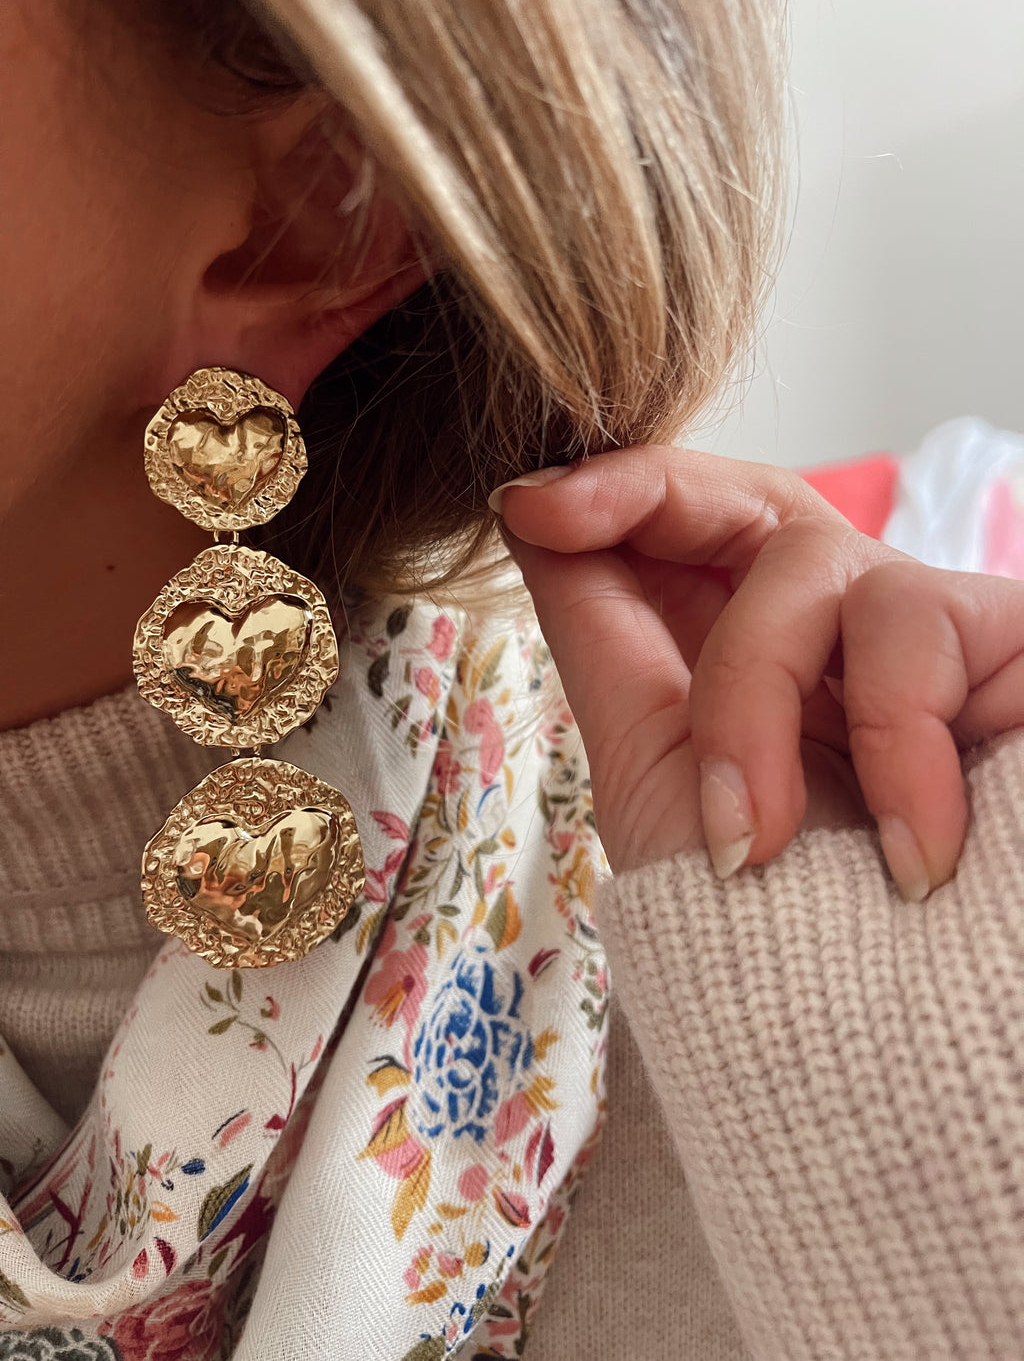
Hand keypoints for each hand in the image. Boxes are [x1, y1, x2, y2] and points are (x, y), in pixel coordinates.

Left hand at [492, 445, 1023, 896]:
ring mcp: (926, 632)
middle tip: (568, 541)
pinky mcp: (1010, 644)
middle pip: (754, 503)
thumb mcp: (658, 766)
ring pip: (812, 564)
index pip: (693, 520)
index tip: (530, 506)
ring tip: (759, 842)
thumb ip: (604, 633)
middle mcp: (838, 630)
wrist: (887, 1043)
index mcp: (750, 652)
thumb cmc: (768, 928)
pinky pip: (919, 617)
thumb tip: (531, 515)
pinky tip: (907, 853)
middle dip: (660, 530)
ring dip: (754, 707)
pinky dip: (889, 738)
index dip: (618, 487)